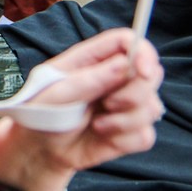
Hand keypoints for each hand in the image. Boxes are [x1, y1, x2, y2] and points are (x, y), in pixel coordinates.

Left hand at [0, 28, 162, 190]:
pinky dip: (124, 140)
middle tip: (108, 103)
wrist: (39, 148)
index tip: (143, 71)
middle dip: (136, 93)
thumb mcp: (57, 93)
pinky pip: (145, 136)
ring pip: (152, 108)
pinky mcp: (130, 131)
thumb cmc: (41, 113)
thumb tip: (124, 64)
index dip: (142, 52)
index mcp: (93, 59)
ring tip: (97, 124)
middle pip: (151, 74)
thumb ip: (90, 79)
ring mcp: (125, 105)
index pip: (127, 41)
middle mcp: (114, 78)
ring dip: (125, 121)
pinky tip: (102, 136)